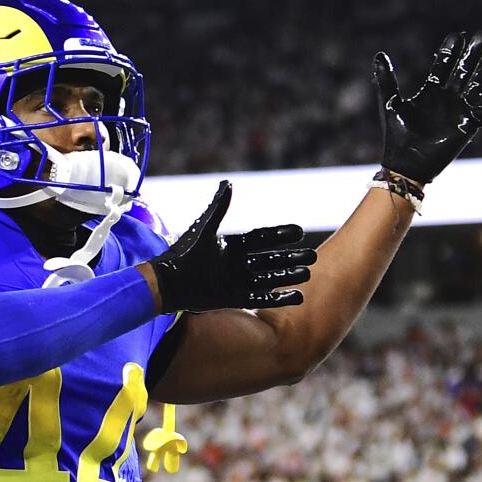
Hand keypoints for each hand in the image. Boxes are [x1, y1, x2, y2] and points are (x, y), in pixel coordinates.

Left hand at [145, 181, 315, 313]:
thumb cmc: (183, 254)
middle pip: (270, 259)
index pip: (261, 238)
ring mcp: (235, 281)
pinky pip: (260, 298)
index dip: (279, 235)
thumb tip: (228, 182)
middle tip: (313, 256)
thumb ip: (218, 208)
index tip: (299, 231)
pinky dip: (279, 298)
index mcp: (230, 245)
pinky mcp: (232, 299)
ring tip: (308, 274)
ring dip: (289, 276)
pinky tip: (297, 296)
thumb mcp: (204, 229)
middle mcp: (236, 263)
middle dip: (290, 258)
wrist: (168, 283)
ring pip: (269, 278)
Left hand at [374, 30, 481, 185]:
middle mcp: (447, 99)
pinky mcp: (467, 127)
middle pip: (463, 71)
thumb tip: (379, 54)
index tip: (459, 35)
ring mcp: (458, 111)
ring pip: (476, 86)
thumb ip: (387, 79)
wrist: (405, 164)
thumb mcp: (391, 103)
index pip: (444, 65)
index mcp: (430, 92)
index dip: (451, 50)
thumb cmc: (397, 134)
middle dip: (473, 54)